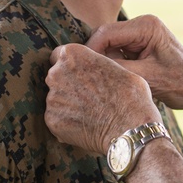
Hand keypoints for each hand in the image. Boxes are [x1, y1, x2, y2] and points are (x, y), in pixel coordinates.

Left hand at [44, 44, 160, 155]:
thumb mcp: (118, 67)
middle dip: (67, 84)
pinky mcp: (51, 120)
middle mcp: (56, 74)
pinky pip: (57, 118)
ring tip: (90, 113)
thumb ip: (96, 64)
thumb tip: (93, 70)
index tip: (78, 74)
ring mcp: (52, 98)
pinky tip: (86, 125)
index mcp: (72, 55)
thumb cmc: (130, 96)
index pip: (58, 55)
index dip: (69, 65)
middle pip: (56, 77)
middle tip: (88, 96)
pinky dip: (67, 122)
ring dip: (68, 104)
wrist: (129, 128)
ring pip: (57, 99)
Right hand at [85, 15, 182, 110]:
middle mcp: (142, 24)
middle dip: (98, 57)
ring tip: (107, 80)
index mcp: (146, 26)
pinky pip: (117, 51)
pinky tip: (117, 78)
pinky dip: (114, 64)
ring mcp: (141, 33)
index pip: (106, 33)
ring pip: (109, 45)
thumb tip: (89, 66)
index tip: (81, 70)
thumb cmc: (178, 83)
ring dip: (106, 62)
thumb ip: (116, 68)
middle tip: (91, 78)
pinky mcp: (139, 44)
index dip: (91, 51)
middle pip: (105, 37)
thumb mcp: (144, 77)